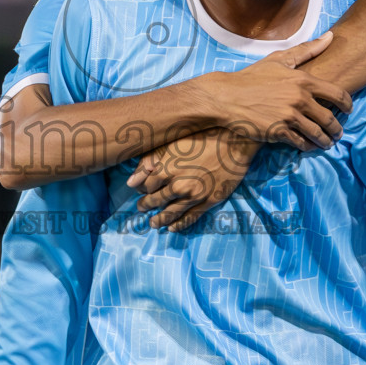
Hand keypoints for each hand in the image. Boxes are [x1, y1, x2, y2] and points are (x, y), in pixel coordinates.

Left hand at [128, 128, 257, 231]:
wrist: (234, 142)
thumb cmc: (202, 136)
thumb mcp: (172, 144)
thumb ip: (149, 161)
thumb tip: (131, 182)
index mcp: (166, 170)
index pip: (146, 186)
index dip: (142, 189)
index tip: (140, 190)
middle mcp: (178, 186)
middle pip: (156, 201)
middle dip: (147, 205)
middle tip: (142, 208)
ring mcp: (194, 196)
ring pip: (171, 213)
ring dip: (160, 220)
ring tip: (153, 224)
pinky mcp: (209, 201)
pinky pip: (190, 217)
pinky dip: (180, 225)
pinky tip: (172, 228)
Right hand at [196, 32, 352, 150]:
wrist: (226, 96)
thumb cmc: (252, 77)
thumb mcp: (279, 59)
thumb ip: (307, 50)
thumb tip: (330, 37)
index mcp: (303, 80)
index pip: (338, 94)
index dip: (348, 105)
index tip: (349, 111)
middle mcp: (300, 99)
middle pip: (330, 118)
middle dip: (337, 129)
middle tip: (338, 133)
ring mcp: (289, 116)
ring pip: (317, 134)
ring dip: (325, 141)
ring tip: (327, 143)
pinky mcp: (278, 132)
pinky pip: (301, 143)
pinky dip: (307, 146)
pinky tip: (308, 146)